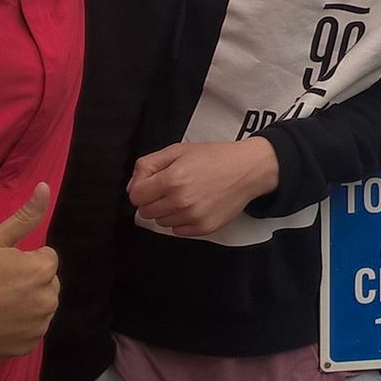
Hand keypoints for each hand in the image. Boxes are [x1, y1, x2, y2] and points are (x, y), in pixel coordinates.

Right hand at [0, 184, 59, 362]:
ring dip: (27, 304)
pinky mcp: (28, 345)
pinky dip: (20, 327)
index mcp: (42, 270)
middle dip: (30, 282)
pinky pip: (32, 330)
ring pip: (41, 307)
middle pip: (47, 284)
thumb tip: (46, 187)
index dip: (24, 260)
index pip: (47, 259)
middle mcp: (48, 299)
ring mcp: (39, 325)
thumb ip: (25, 216)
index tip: (2, 267)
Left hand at [128, 138, 279, 236]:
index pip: (136, 196)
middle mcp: (180, 201)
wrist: (247, 170)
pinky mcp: (204, 228)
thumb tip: (132, 188)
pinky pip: (177, 231)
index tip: (154, 182)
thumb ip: (148, 165)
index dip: (142, 188)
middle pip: (146, 212)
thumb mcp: (178, 150)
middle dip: (153, 200)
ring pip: (161, 222)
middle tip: (170, 188)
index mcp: (172, 179)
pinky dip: (181, 220)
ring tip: (185, 196)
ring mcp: (193, 217)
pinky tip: (194, 206)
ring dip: (167, 211)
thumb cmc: (214, 157)